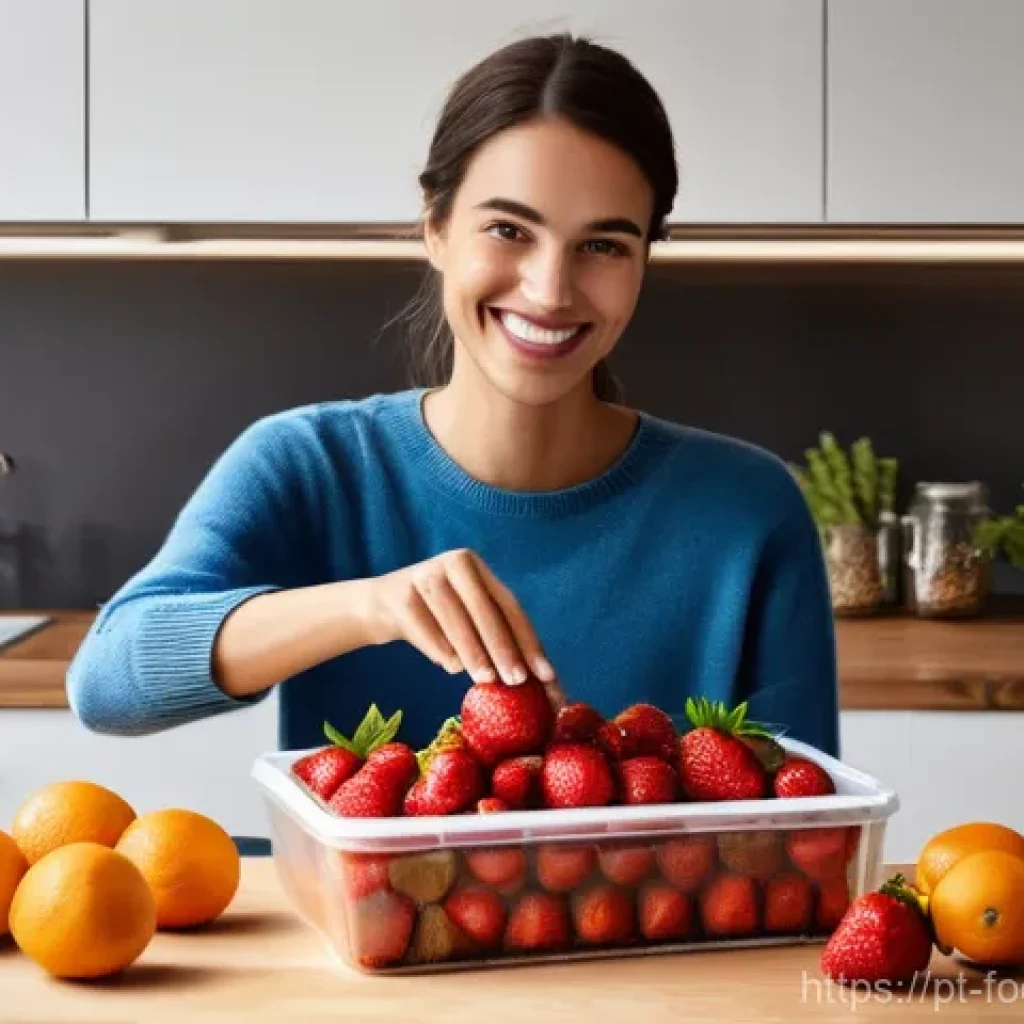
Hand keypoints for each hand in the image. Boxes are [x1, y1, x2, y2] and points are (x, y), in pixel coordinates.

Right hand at [364, 548, 557, 689]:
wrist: (378, 606)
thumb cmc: (433, 616)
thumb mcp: (464, 613)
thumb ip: (492, 634)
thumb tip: (531, 676)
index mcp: (475, 566)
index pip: (508, 605)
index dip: (527, 639)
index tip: (543, 672)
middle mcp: (453, 563)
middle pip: (485, 610)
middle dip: (503, 648)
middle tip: (516, 680)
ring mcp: (424, 575)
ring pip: (457, 621)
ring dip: (475, 653)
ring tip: (487, 680)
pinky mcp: (400, 595)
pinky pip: (429, 630)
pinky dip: (443, 652)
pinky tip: (452, 667)